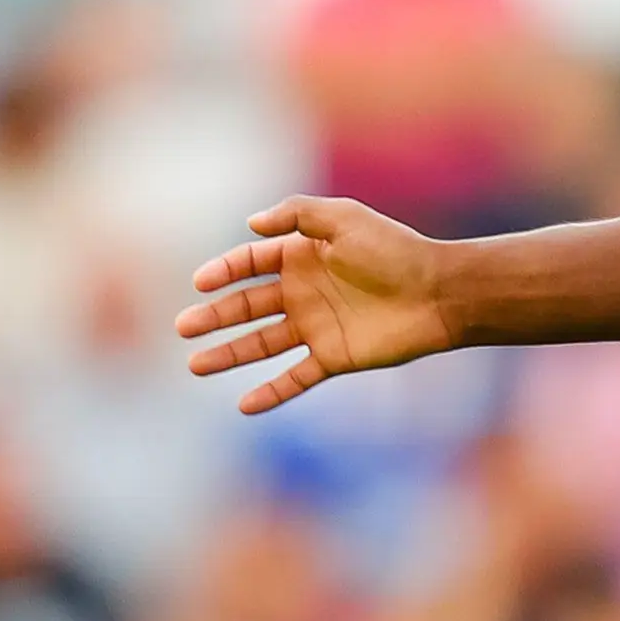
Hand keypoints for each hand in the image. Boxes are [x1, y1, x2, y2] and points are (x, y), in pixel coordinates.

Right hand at [175, 196, 461, 414]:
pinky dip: (271, 393)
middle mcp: (304, 292)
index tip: (200, 284)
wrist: (437, 292)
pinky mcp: (333, 357)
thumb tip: (251, 223)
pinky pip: (294, 378)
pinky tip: (243, 406)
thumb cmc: (393, 249)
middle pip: (247, 306)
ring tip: (194, 364)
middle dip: (213, 317)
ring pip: (261, 344)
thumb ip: (297, 214)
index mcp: (303, 256)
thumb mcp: (343, 217)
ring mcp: (316, 327)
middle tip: (182, 327)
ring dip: (228, 354)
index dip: (223, 272)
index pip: (251, 263)